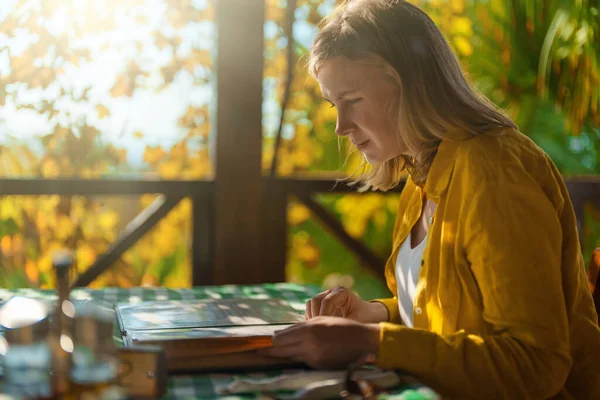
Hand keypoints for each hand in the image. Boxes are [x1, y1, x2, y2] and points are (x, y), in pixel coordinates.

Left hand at [260, 316, 379, 369]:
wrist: (363, 342)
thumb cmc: (342, 326)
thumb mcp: (321, 320)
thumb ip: (302, 327)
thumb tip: (283, 334)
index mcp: (309, 330)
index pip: (282, 337)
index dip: (270, 341)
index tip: (261, 342)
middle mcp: (309, 344)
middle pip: (282, 350)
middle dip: (269, 351)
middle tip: (257, 351)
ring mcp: (314, 357)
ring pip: (290, 357)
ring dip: (282, 355)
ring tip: (269, 354)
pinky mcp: (319, 366)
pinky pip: (303, 361)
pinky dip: (296, 358)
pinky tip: (292, 355)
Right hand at [305, 286, 388, 322]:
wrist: (368, 315)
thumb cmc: (365, 318)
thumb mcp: (357, 322)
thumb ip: (344, 325)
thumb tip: (330, 332)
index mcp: (342, 292)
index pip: (326, 301)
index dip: (323, 315)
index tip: (325, 328)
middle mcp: (332, 292)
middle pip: (315, 300)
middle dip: (315, 316)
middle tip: (319, 330)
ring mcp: (325, 297)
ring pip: (310, 304)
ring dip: (311, 317)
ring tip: (317, 330)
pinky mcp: (321, 304)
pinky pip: (310, 309)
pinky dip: (311, 318)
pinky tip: (316, 329)